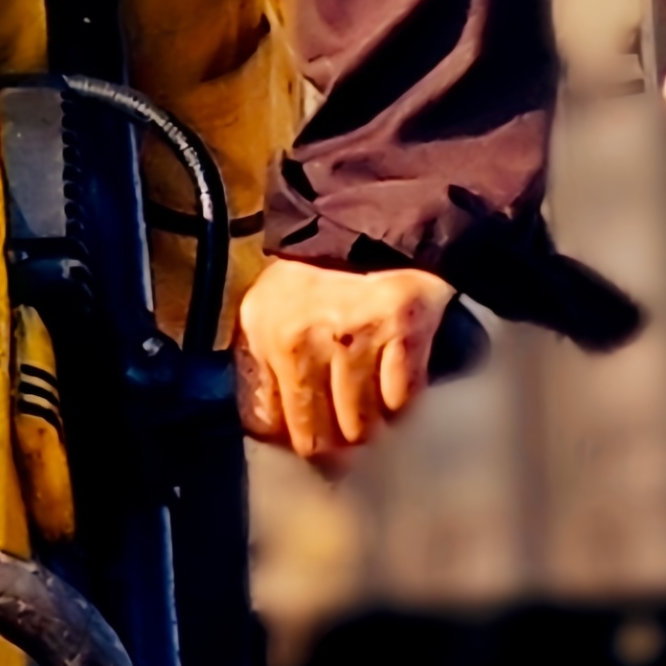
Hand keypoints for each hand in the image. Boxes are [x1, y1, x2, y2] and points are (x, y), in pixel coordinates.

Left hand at [235, 254, 456, 464]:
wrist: (381, 219)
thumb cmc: (324, 274)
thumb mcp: (274, 309)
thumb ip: (266, 364)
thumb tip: (280, 437)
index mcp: (261, 332)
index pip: (266, 424)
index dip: (291, 440)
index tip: (309, 440)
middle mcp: (299, 337)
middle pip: (315, 436)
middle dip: (335, 447)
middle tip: (349, 443)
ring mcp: (352, 336)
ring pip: (361, 427)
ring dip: (372, 425)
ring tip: (376, 408)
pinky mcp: (402, 332)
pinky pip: (402, 402)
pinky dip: (404, 403)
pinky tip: (400, 383)